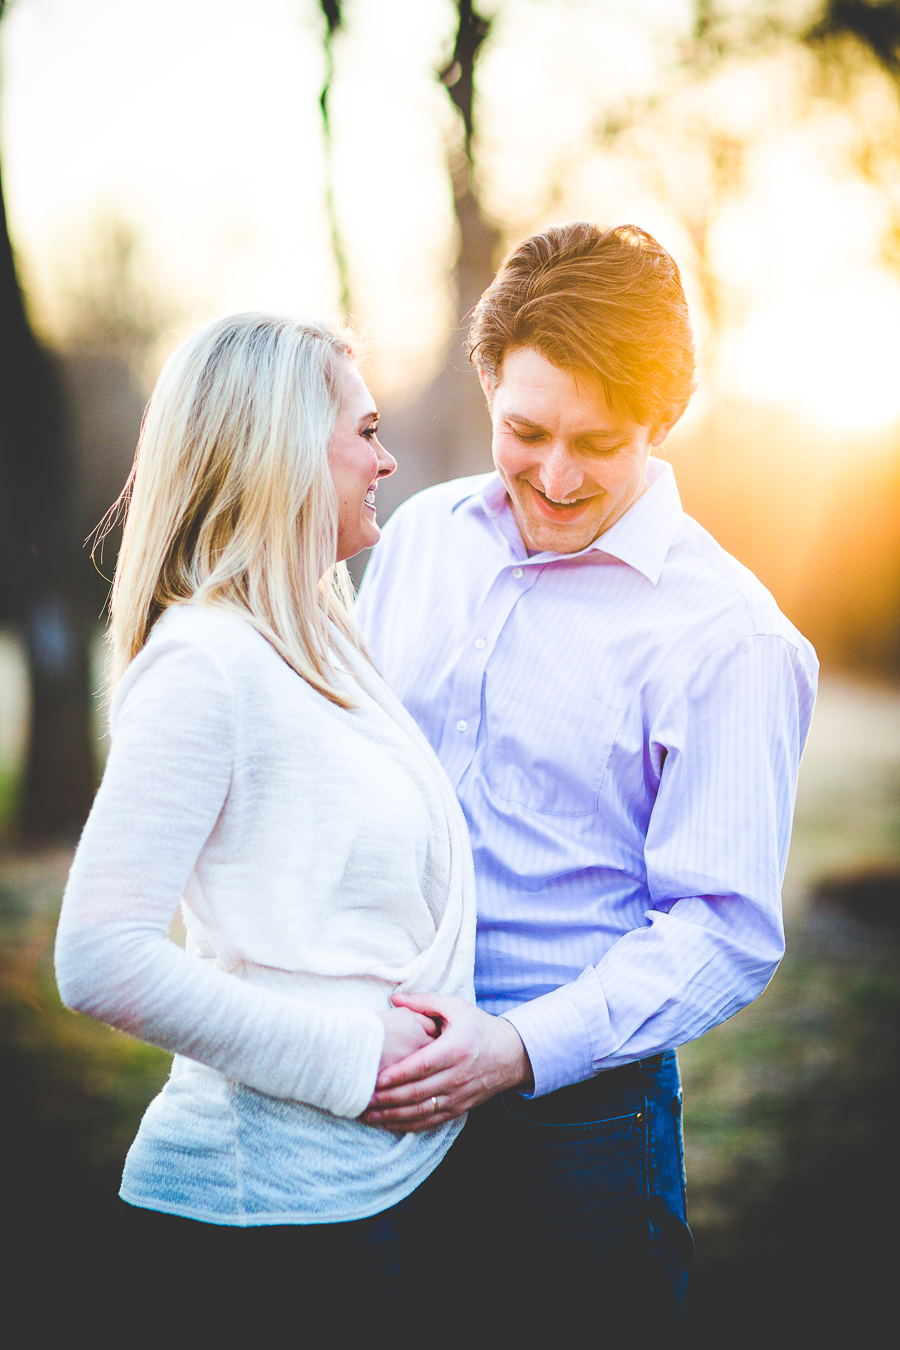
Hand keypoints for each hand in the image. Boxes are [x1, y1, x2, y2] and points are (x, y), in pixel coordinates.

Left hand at [362, 992, 533, 1132]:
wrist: (510, 1055)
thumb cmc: (478, 1027)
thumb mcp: (455, 1007)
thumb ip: (424, 1002)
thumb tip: (395, 998)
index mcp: (455, 1049)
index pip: (423, 1065)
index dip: (399, 1074)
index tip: (377, 1078)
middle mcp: (457, 1076)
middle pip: (418, 1092)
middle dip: (388, 1098)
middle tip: (363, 1099)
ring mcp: (458, 1096)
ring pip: (421, 1111)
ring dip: (393, 1115)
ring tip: (368, 1114)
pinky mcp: (458, 1109)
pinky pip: (430, 1122)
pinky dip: (408, 1125)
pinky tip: (388, 1122)